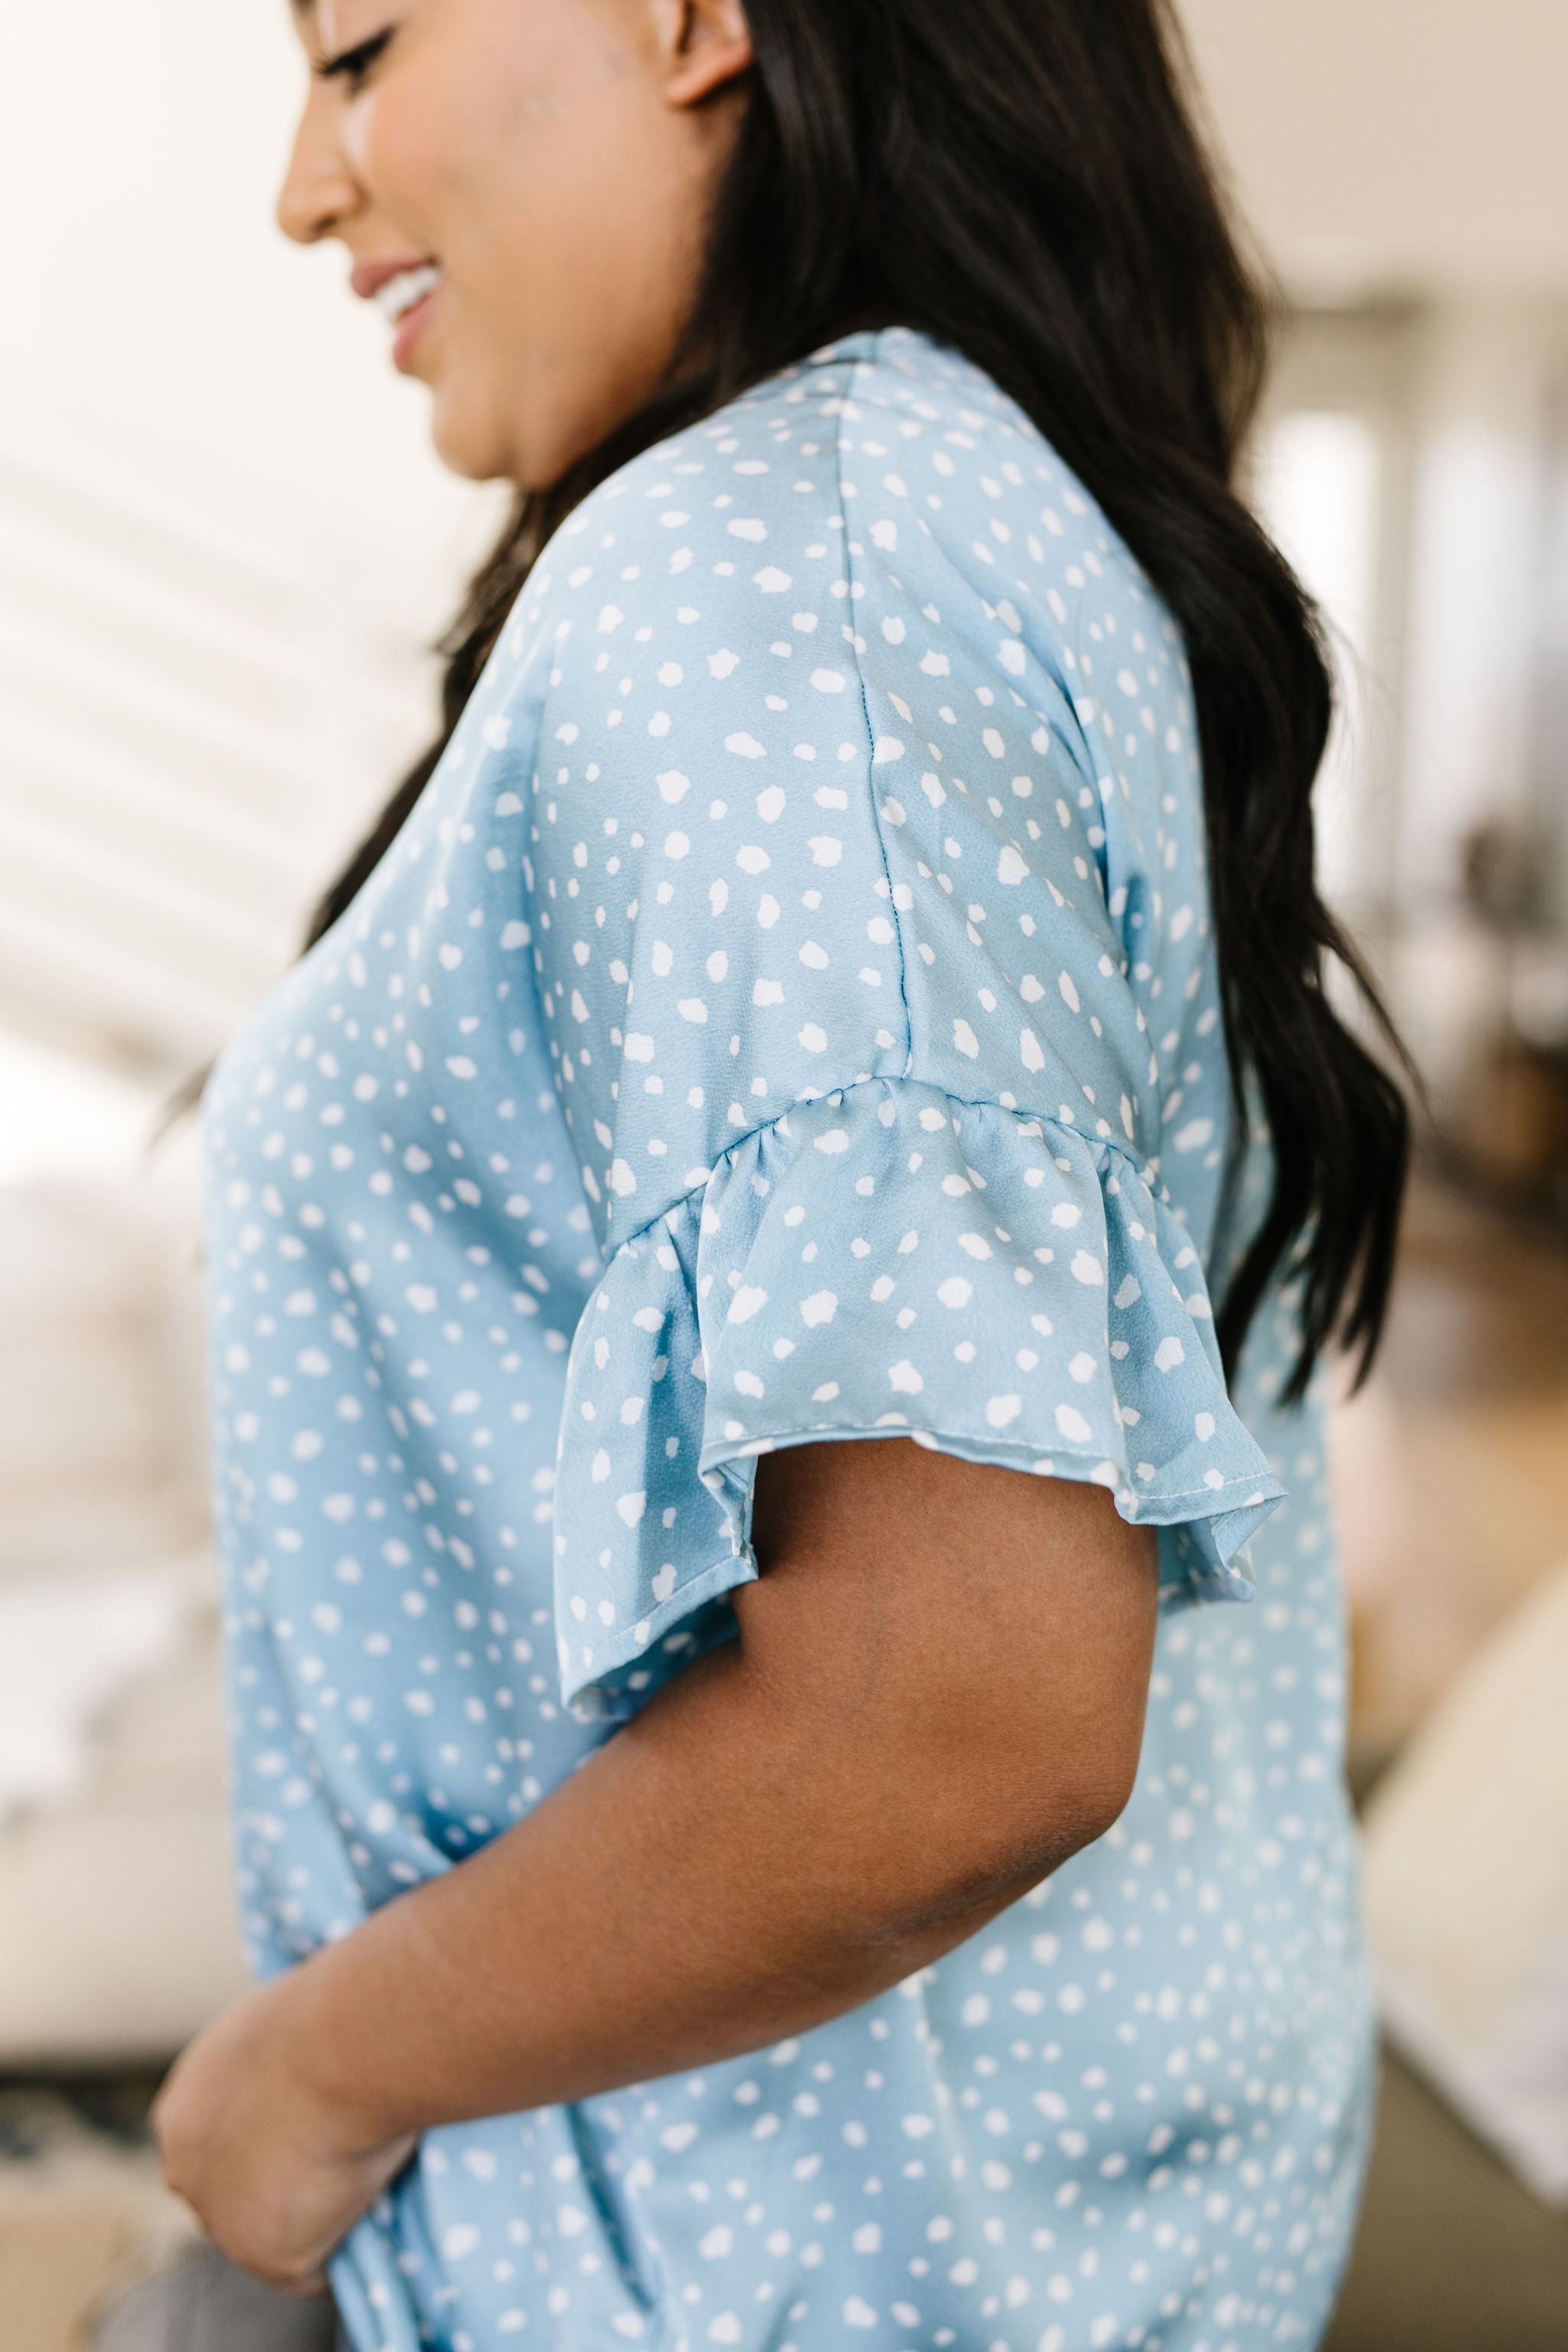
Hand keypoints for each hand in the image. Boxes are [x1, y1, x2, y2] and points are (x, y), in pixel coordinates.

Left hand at [152, 1970, 417, 2294]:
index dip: (273, 2135)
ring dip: (314, 2212)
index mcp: (183, 2109)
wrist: (342, 2042)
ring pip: (273, 2234)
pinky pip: (314, 2267)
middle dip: (283, 2182)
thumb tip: (314, 2064)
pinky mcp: (265, 2255)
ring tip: (362, 2159)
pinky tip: (369, 2190)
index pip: (224, 2143)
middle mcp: (185, 2168)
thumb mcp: (282, 2026)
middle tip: (343, 2146)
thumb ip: (274, 2065)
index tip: (318, 2118)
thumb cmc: (328, 2013)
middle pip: (238, 2195)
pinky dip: (345, 2240)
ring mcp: (221, 2219)